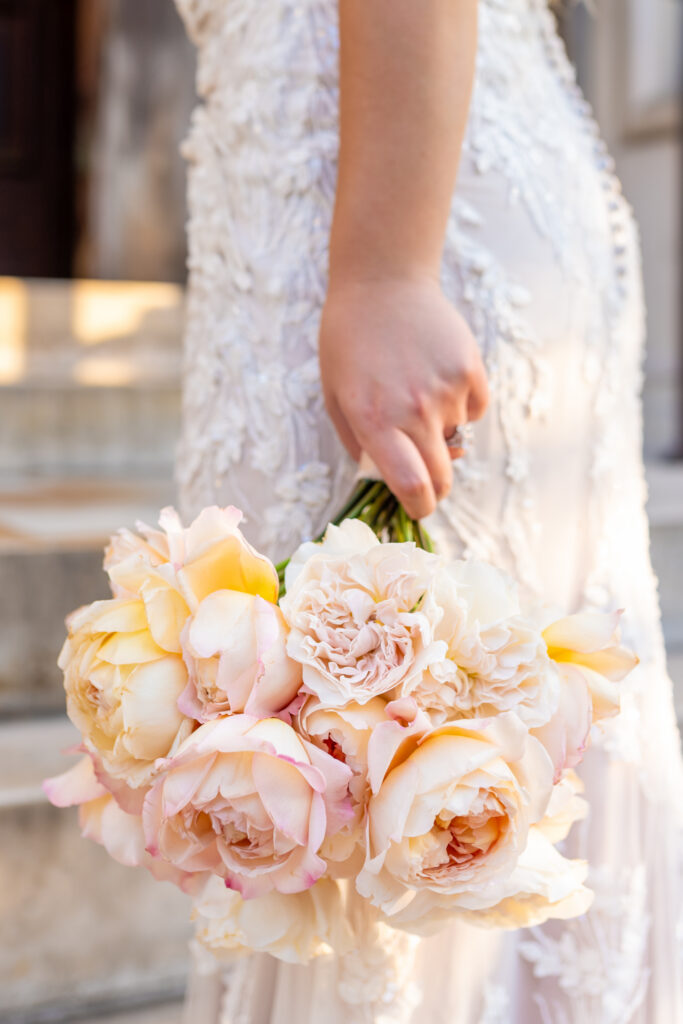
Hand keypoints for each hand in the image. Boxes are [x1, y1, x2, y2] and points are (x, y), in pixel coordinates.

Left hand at [319, 273, 488, 518]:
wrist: (383, 281)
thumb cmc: (349, 341)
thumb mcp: (336, 396)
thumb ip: (359, 444)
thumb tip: (388, 480)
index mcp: (375, 421)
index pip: (412, 486)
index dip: (419, 507)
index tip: (419, 508)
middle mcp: (414, 411)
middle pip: (442, 477)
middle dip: (436, 488)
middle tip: (426, 479)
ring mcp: (447, 390)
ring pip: (456, 439)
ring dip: (441, 432)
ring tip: (417, 393)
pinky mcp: (471, 371)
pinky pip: (475, 410)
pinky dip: (461, 405)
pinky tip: (438, 377)